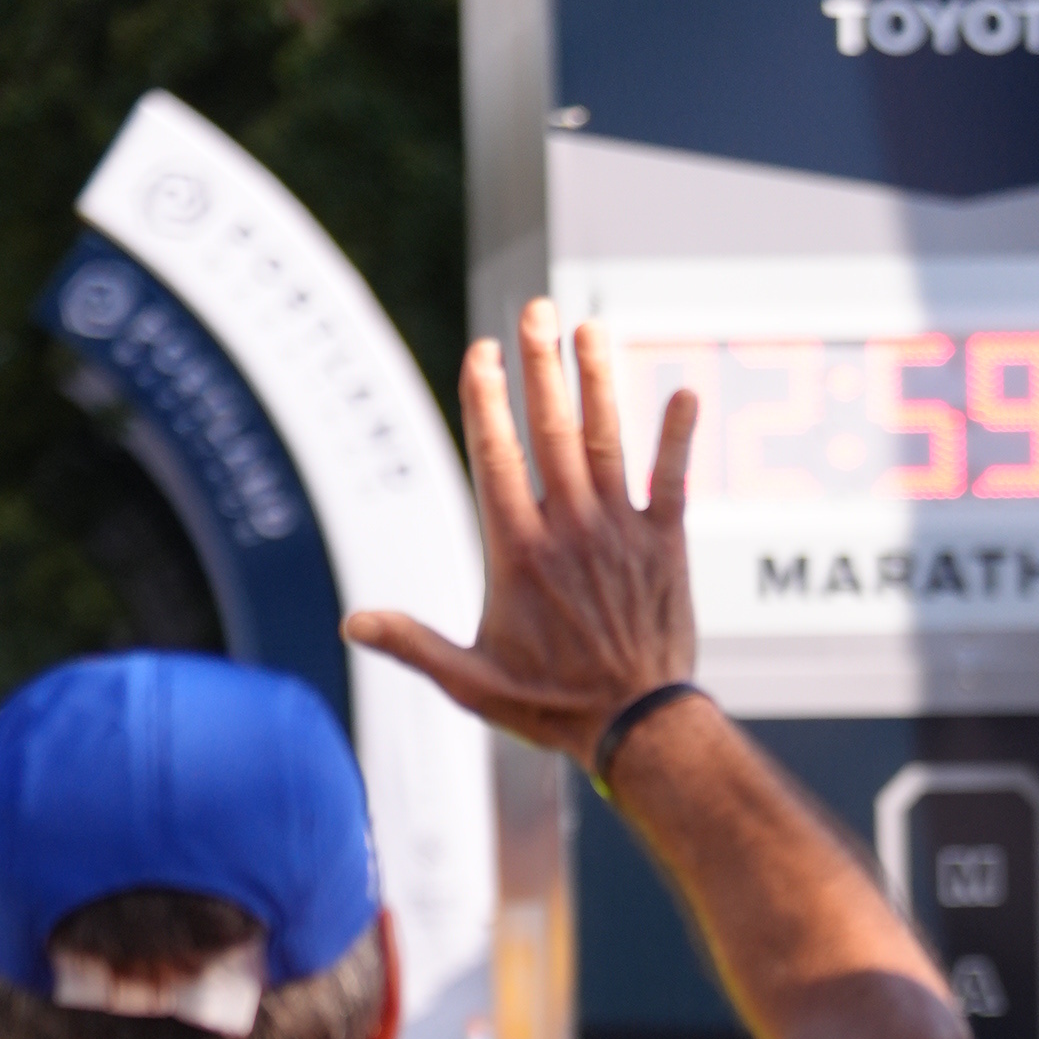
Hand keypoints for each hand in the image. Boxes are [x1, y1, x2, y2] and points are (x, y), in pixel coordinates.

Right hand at [346, 305, 695, 769]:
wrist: (638, 727)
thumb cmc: (552, 707)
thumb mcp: (472, 681)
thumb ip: (412, 644)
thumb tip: (352, 624)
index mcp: (517, 551)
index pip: (496, 455)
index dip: (487, 398)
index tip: (482, 350)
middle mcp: (569, 528)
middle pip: (551, 430)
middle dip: (541, 366)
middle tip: (535, 311)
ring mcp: (621, 531)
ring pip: (608, 439)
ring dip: (599, 381)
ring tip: (589, 329)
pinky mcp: (666, 544)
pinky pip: (675, 479)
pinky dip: (679, 435)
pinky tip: (686, 390)